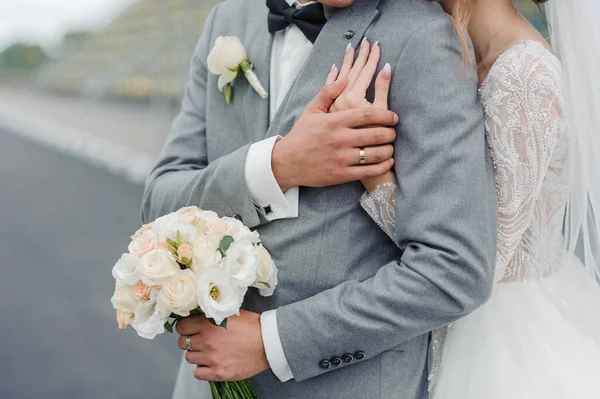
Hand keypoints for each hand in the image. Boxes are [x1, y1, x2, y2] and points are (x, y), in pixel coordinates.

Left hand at [176, 311, 268, 381]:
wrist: (269, 343)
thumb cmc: (253, 327)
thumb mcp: (230, 313)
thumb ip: (212, 315)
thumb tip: (197, 316)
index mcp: (209, 323)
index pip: (182, 327)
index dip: (186, 327)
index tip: (189, 329)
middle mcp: (207, 340)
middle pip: (183, 343)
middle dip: (189, 340)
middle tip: (199, 341)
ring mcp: (212, 358)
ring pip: (189, 358)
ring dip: (196, 354)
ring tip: (208, 352)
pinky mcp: (218, 372)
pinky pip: (197, 373)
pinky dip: (202, 369)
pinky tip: (210, 363)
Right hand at [272, 66, 397, 191]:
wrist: (286, 162)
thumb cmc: (301, 135)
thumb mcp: (311, 110)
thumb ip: (328, 92)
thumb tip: (345, 76)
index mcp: (334, 121)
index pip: (367, 115)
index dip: (385, 115)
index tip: (394, 117)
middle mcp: (339, 139)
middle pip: (375, 134)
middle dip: (390, 133)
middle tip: (394, 132)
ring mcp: (340, 158)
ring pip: (374, 153)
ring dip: (389, 150)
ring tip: (391, 147)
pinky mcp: (341, 175)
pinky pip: (368, 171)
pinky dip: (382, 166)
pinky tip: (388, 162)